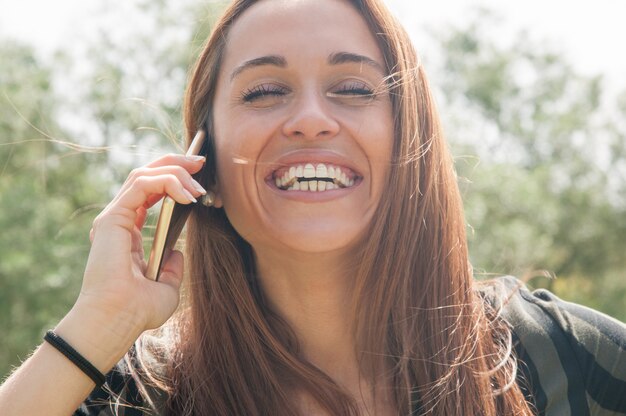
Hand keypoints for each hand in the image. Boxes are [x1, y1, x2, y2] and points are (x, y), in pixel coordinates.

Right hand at [77, 154, 205, 334]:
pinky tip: (187, 196)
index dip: (175, 178)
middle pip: (146, 175)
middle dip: (176, 163)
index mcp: (129, 233)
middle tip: (201, 162)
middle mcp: (120, 220)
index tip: (201, 176)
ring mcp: (115, 217)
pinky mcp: (113, 217)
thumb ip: (172, 268)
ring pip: (145, 174)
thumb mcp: (166, 287)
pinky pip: (142, 184)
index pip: (151, 192)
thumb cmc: (138, 310)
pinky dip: (167, 183)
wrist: (119, 320)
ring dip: (176, 172)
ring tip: (199, 185)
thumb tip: (178, 253)